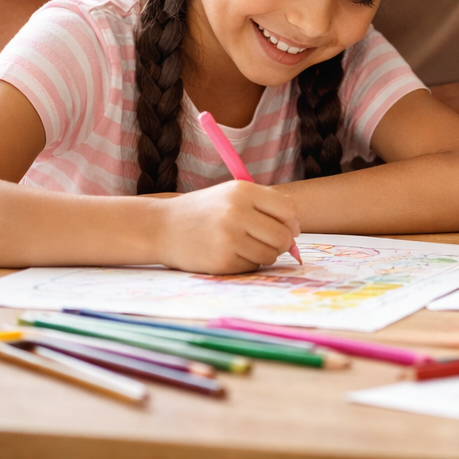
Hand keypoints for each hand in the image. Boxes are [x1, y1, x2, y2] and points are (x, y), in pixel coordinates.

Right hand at [152, 180, 300, 273]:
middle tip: (271, 242)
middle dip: (283, 242)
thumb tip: (296, 230)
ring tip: (248, 246)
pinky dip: (249, 263)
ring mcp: (228, 239)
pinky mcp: (222, 261)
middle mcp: (236, 213)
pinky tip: (232, 254)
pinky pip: (253, 266)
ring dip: (266, 254)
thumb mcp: (232, 194)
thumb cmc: (204, 210)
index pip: (288, 210)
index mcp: (242, 191)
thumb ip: (266, 205)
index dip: (291, 222)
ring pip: (271, 254)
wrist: (161, 227)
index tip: (286, 227)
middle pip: (283, 236)